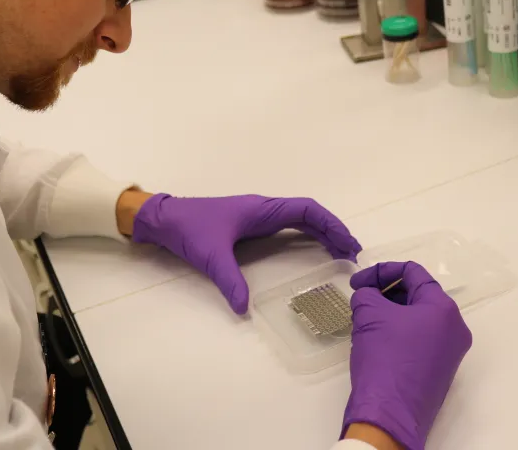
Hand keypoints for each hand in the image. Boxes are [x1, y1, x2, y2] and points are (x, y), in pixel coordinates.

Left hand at [131, 194, 360, 313]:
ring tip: (340, 253)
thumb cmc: (189, 229)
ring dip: (321, 232)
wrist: (165, 219)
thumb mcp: (210, 256)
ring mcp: (257, 215)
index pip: (306, 210)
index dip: (331, 224)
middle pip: (308, 213)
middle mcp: (263, 209)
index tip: (348, 244)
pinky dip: (305, 235)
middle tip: (352, 254)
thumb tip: (244, 308)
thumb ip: (229, 281)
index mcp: (260, 209)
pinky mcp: (250, 224)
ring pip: (298, 218)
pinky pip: (286, 225)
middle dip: (332, 231)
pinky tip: (311, 250)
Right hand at [343, 262, 471, 449]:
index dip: (382, 271)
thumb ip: (368, 294)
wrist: (390, 413)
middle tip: (361, 298)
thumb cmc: (384, 356)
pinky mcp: (439, 370)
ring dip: (390, 312)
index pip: (413, 273)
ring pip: (418, 318)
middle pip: (418, 295)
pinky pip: (419, 339)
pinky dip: (398, 331)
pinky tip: (375, 339)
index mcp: (443, 309)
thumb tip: (369, 296)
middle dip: (386, 292)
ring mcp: (450, 352)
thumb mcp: (369, 314)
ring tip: (364, 319)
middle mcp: (454, 328)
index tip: (358, 282)